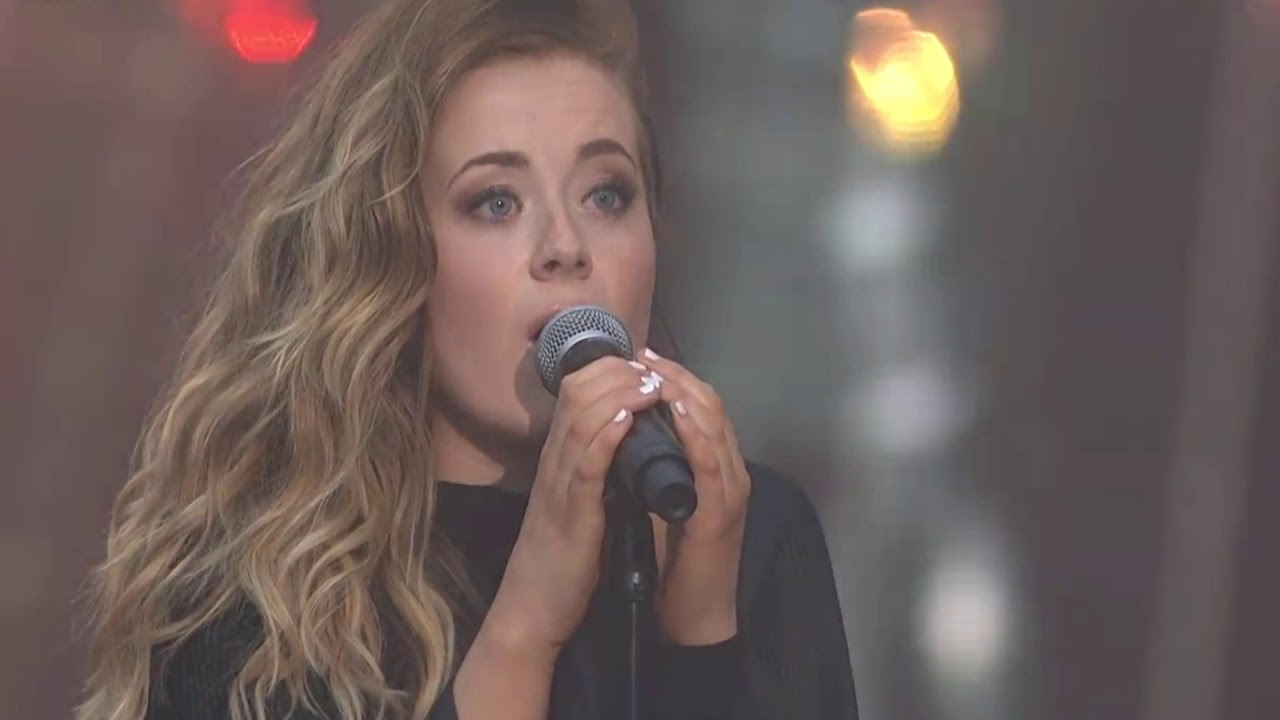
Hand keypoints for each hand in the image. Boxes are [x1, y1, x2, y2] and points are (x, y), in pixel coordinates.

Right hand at [478, 355, 663, 661]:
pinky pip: (587, 464)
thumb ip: (594, 470)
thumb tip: (626, 441)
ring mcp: (560, 484)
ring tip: (648, 382)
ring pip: (581, 420)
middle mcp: (555, 461)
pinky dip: (607, 436)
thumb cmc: (561, 558)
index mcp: (560, 458)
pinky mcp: (571, 512)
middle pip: (577, 394)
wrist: (534, 606)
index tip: (641, 364)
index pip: (575, 392)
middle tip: (650, 365)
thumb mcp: (578, 501)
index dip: (608, 370)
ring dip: (618, 395)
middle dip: (616, 373)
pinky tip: (627, 419)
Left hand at [641, 348, 750, 644]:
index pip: (701, 407)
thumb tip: (624, 436)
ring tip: (655, 372)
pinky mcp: (721, 513)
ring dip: (684, 394)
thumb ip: (653, 471)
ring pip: (714, 427)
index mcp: (715, 468)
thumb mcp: (662, 503)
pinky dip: (694, 433)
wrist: (692, 614)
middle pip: (711, 406)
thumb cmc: (676, 562)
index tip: (641, 358)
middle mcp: (730, 471)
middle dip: (675, 376)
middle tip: (643, 354)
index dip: (673, 378)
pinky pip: (711, 463)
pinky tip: (676, 412)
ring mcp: (730, 490)